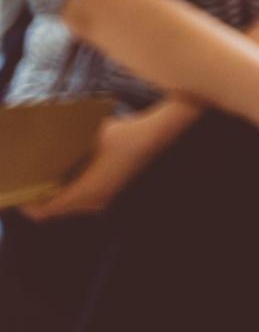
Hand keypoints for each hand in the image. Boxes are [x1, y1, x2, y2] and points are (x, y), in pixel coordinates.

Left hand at [21, 106, 184, 220]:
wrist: (154, 135)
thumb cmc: (121, 135)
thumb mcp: (87, 138)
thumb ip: (63, 148)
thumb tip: (39, 148)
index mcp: (87, 192)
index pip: (47, 211)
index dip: (28, 204)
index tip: (18, 190)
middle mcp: (94, 201)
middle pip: (54, 211)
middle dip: (38, 198)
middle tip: (27, 180)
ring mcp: (103, 199)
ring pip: (67, 206)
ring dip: (53, 195)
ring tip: (42, 176)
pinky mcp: (109, 192)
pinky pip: (79, 200)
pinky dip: (67, 192)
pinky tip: (63, 173)